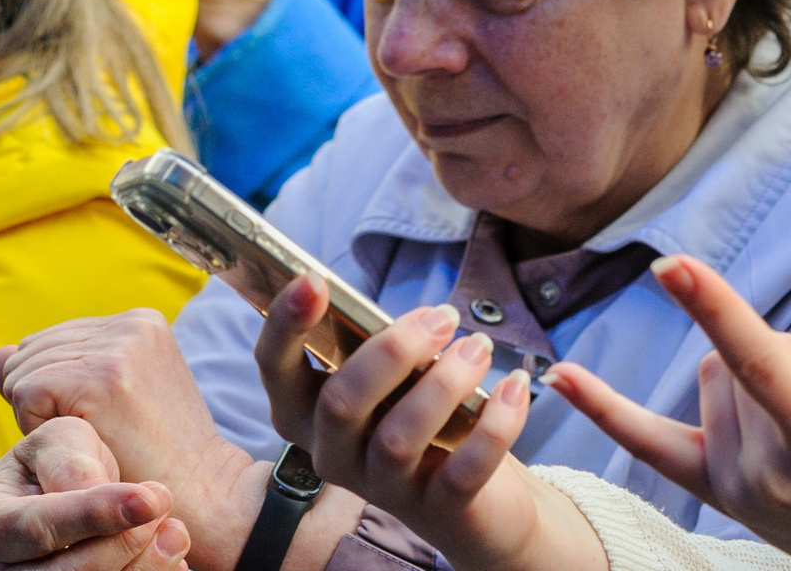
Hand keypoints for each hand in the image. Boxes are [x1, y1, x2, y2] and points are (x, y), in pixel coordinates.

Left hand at [0, 315, 259, 570]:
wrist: (201, 487)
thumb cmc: (149, 451)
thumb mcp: (109, 397)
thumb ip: (55, 367)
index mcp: (139, 321)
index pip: (49, 341)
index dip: (54, 387)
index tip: (102, 413)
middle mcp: (131, 323)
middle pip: (30, 351)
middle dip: (42, 394)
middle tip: (95, 427)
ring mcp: (119, 347)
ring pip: (23, 370)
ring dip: (40, 410)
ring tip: (92, 431)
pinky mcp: (101, 377)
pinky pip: (26, 391)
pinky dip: (36, 422)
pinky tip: (82, 437)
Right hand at [0, 418, 189, 570]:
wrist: (60, 490)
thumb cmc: (57, 463)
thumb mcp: (59, 444)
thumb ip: (74, 466)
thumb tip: (101, 496)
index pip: (37, 527)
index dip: (94, 515)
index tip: (148, 501)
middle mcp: (6, 566)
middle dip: (125, 543)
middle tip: (160, 503)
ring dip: (145, 565)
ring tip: (173, 531)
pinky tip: (171, 555)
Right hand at [254, 276, 587, 570]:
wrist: (477, 500)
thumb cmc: (425, 417)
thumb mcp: (399, 379)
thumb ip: (391, 350)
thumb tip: (422, 317)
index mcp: (310, 414)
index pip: (276, 371)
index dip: (286, 326)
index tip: (314, 280)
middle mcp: (334, 456)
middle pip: (340, 403)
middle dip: (393, 351)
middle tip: (444, 317)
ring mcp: (383, 488)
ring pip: (398, 438)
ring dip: (444, 383)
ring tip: (480, 346)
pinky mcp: (438, 509)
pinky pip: (463, 471)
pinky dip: (495, 425)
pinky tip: (514, 386)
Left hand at [547, 256, 790, 570]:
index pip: (758, 363)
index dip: (716, 308)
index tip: (672, 263)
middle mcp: (769, 471)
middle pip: (740, 362)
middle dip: (782, 348)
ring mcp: (737, 488)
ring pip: (713, 383)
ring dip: (753, 374)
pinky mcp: (718, 495)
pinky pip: (649, 445)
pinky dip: (607, 410)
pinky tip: (561, 376)